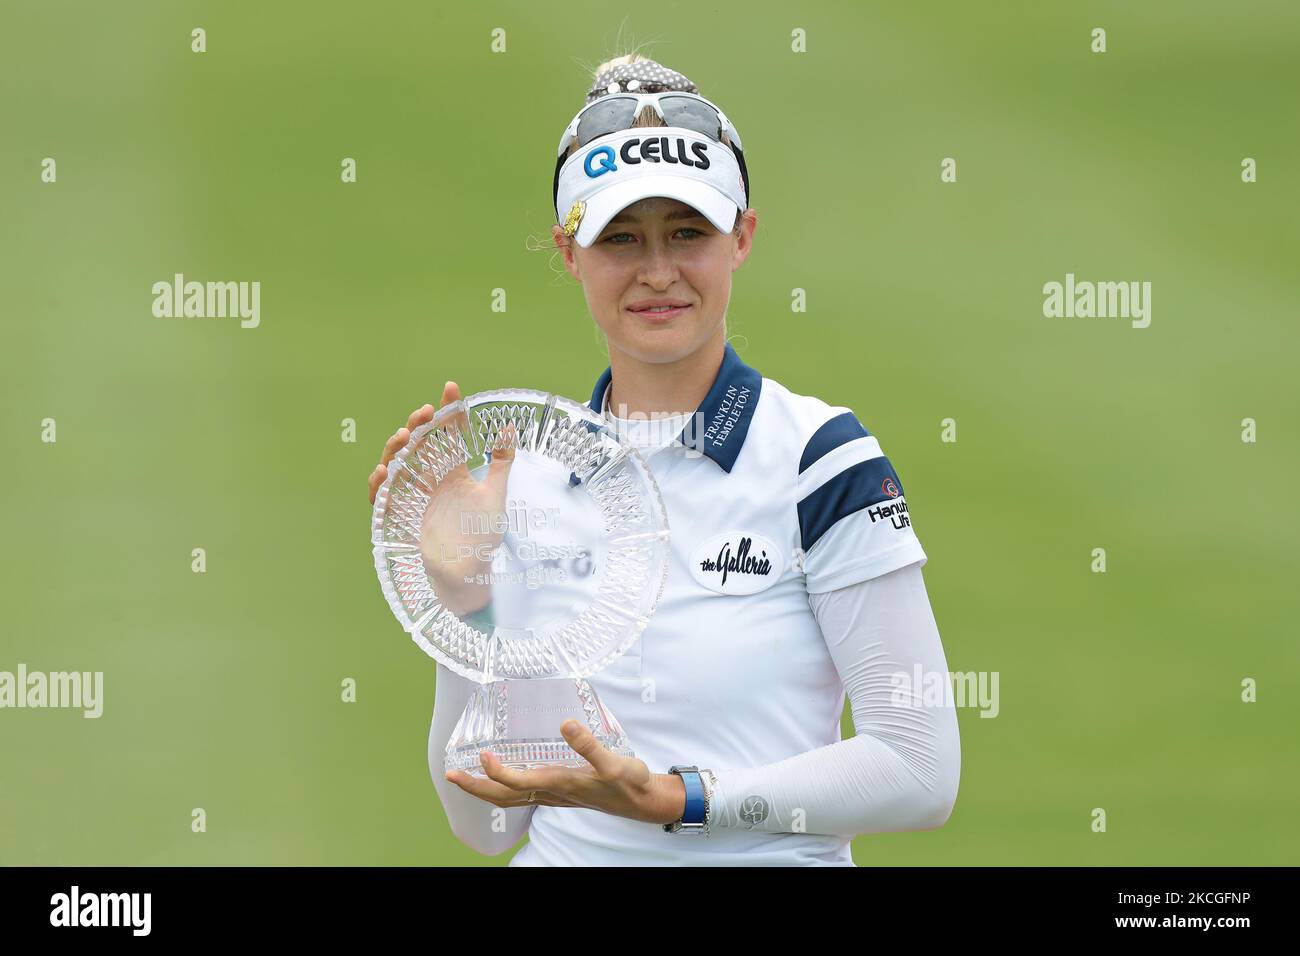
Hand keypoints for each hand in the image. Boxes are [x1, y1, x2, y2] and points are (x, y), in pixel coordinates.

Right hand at [367, 381, 515, 615]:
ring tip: (404, 438)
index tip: (450, 388)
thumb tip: (509, 428)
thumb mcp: (495, 495)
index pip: (448, 434)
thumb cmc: (482, 537)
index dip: (448, 411)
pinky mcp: (401, 517)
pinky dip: (379, 485)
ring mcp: (413, 497)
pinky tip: (384, 473)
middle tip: (424, 413)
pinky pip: (382, 498)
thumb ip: (501, 463)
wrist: (469, 574)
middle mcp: (430, 480)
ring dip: (396, 449)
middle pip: (417, 444)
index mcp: (453, 471)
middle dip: (417, 425)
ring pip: (396, 464)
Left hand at [444, 719, 688, 825]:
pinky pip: (520, 795)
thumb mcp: (613, 762)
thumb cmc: (627, 782)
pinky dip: (501, 788)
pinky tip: (498, 776)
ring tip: (463, 777)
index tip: (482, 755)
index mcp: (560, 783)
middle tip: (449, 775)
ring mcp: (552, 794)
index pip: (518, 783)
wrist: (641, 801)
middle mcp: (551, 792)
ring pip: (509, 799)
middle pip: (503, 797)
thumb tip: (565, 723)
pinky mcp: (557, 791)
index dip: (497, 772)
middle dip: (475, 788)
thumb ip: (589, 744)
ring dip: (483, 789)